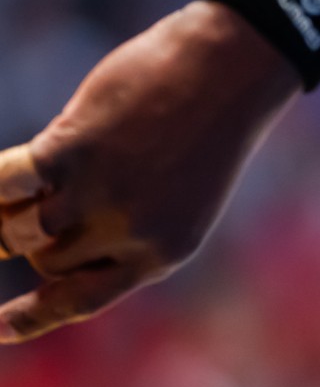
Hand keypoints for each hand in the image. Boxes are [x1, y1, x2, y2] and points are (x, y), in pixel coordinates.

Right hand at [0, 1, 298, 341]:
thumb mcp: (178, 197)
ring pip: (19, 229)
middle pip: (45, 258)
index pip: (81, 301)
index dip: (33, 318)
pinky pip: (4, 184)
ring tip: (48, 173)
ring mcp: (99, 195)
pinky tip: (0, 182)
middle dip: (38, 233)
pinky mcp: (73, 151)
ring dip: (15, 208)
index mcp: (162, 254)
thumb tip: (45, 237)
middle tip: (60, 190)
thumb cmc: (204, 127)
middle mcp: (130, 235)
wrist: (231, 68)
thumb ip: (123, 227)